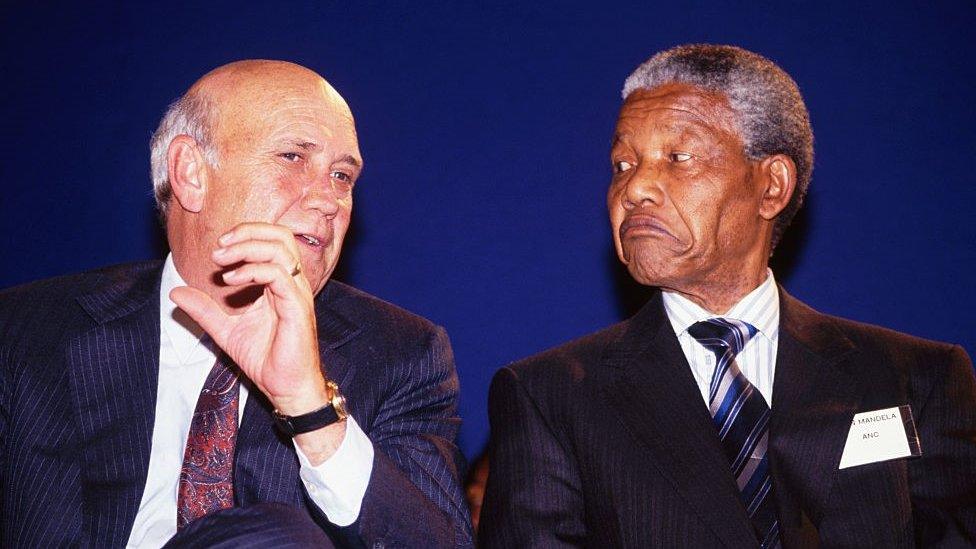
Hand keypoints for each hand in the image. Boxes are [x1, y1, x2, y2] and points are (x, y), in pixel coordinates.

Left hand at [170, 222, 328, 415]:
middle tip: (220, 246)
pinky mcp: (297, 307)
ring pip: (280, 250)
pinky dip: (252, 271)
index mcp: (280, 283)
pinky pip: (278, 275)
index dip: (245, 235)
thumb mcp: (225, 330)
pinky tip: (230, 281)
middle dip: (248, 232)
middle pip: (281, 236)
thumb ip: (204, 309)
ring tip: (221, 260)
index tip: (218, 248)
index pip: (271, 240)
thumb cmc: (266, 359)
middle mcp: (292, 283)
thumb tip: (176, 292)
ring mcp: (296, 294)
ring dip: (246, 248)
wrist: (285, 388)